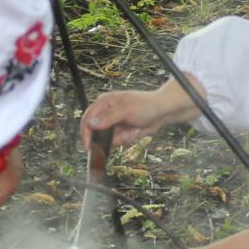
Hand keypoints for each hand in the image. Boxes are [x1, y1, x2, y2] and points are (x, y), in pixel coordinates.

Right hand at [80, 78, 200, 149]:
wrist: (163, 112)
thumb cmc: (146, 105)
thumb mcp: (126, 110)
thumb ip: (108, 118)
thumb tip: (91, 123)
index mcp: (104, 102)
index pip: (88, 118)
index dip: (86, 133)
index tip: (88, 146)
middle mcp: (106, 112)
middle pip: (95, 130)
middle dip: (109, 136)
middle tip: (120, 138)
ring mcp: (113, 122)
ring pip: (107, 138)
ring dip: (121, 138)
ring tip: (134, 129)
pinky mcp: (120, 131)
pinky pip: (117, 141)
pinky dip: (126, 139)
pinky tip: (136, 131)